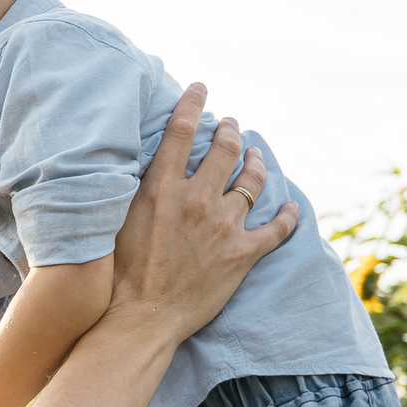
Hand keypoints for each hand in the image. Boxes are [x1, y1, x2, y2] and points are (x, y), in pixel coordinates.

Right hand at [109, 84, 296, 343]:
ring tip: (256, 155)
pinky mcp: (243, 254)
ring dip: (256, 162)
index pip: (182, 131)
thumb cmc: (119, 275)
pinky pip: (277, 229)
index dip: (194, 103)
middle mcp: (198, 200)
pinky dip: (287, 217)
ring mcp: (225, 226)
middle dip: (230, 130)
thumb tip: (136, 167)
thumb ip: (132, 191)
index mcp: (162, 189)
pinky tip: (291, 209)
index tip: (201, 88)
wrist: (141, 318)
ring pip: (252, 180)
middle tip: (231, 124)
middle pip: (224, 149)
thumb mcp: (115, 221)